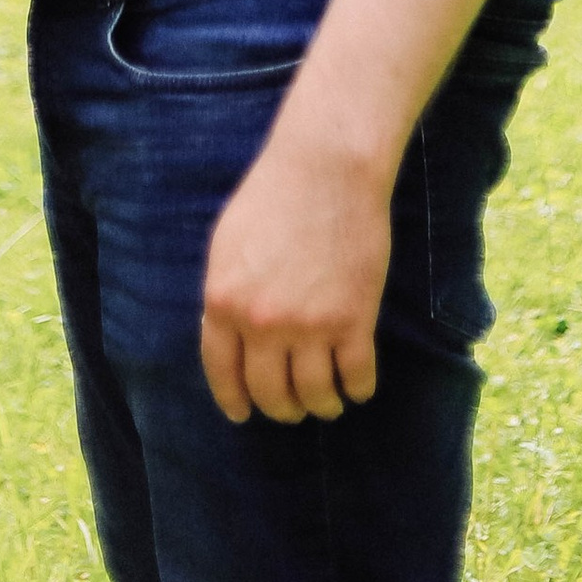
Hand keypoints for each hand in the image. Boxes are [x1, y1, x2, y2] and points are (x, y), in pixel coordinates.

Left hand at [199, 130, 390, 425]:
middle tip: (292, 409)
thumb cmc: (274, 194)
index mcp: (224, 302)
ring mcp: (310, 326)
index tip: (243, 414)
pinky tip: (358, 387)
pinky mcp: (354, 320)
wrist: (327, 167)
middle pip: (271, 393)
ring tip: (328, 402)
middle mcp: (262, 323)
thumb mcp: (227, 244)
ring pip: (315, 395)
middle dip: (282, 408)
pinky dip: (358, 390)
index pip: (223, 373)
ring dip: (322, 405)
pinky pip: (357, 378)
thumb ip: (225, 295)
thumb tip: (226, 338)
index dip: (235, 400)